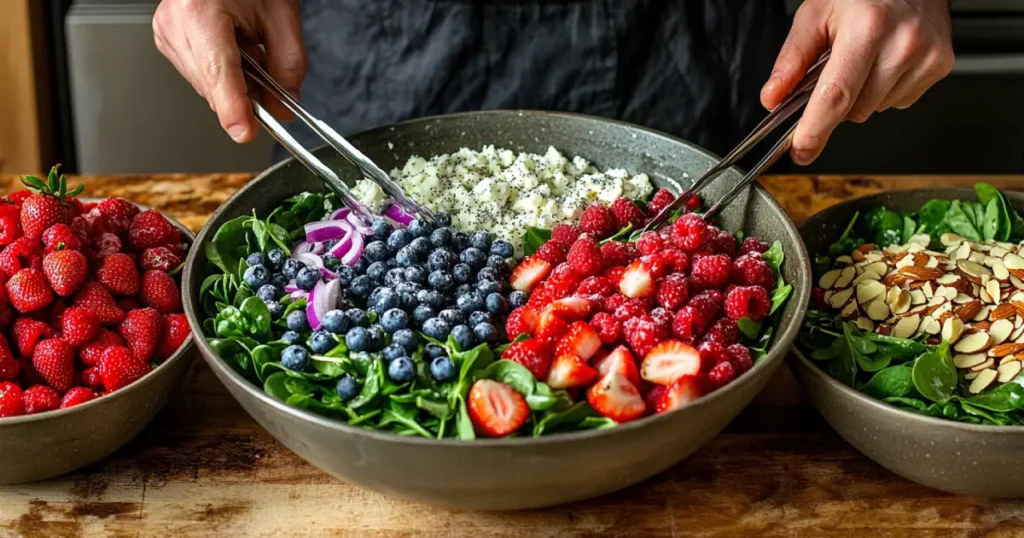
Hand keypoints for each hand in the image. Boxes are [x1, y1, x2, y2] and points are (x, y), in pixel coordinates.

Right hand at [153, 0, 306, 142]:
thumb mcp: (282, 15)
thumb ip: (289, 65)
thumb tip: (284, 108)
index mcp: (199, 11)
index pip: (217, 71)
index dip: (233, 106)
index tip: (245, 130)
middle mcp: (175, 24)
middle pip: (213, 86)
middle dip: (247, 94)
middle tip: (274, 83)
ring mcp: (166, 33)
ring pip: (206, 86)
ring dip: (236, 83)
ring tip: (250, 48)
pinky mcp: (166, 40)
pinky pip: (199, 75)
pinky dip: (223, 74)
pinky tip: (234, 49)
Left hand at [760, 0, 953, 164]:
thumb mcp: (815, 14)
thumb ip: (792, 59)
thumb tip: (773, 98)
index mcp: (867, 28)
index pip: (836, 95)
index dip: (815, 129)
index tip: (802, 150)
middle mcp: (902, 44)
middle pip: (854, 109)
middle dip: (836, 101)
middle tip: (836, 69)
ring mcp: (926, 56)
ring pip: (875, 109)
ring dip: (861, 95)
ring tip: (865, 57)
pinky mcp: (940, 65)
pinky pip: (898, 101)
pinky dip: (885, 89)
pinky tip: (886, 61)